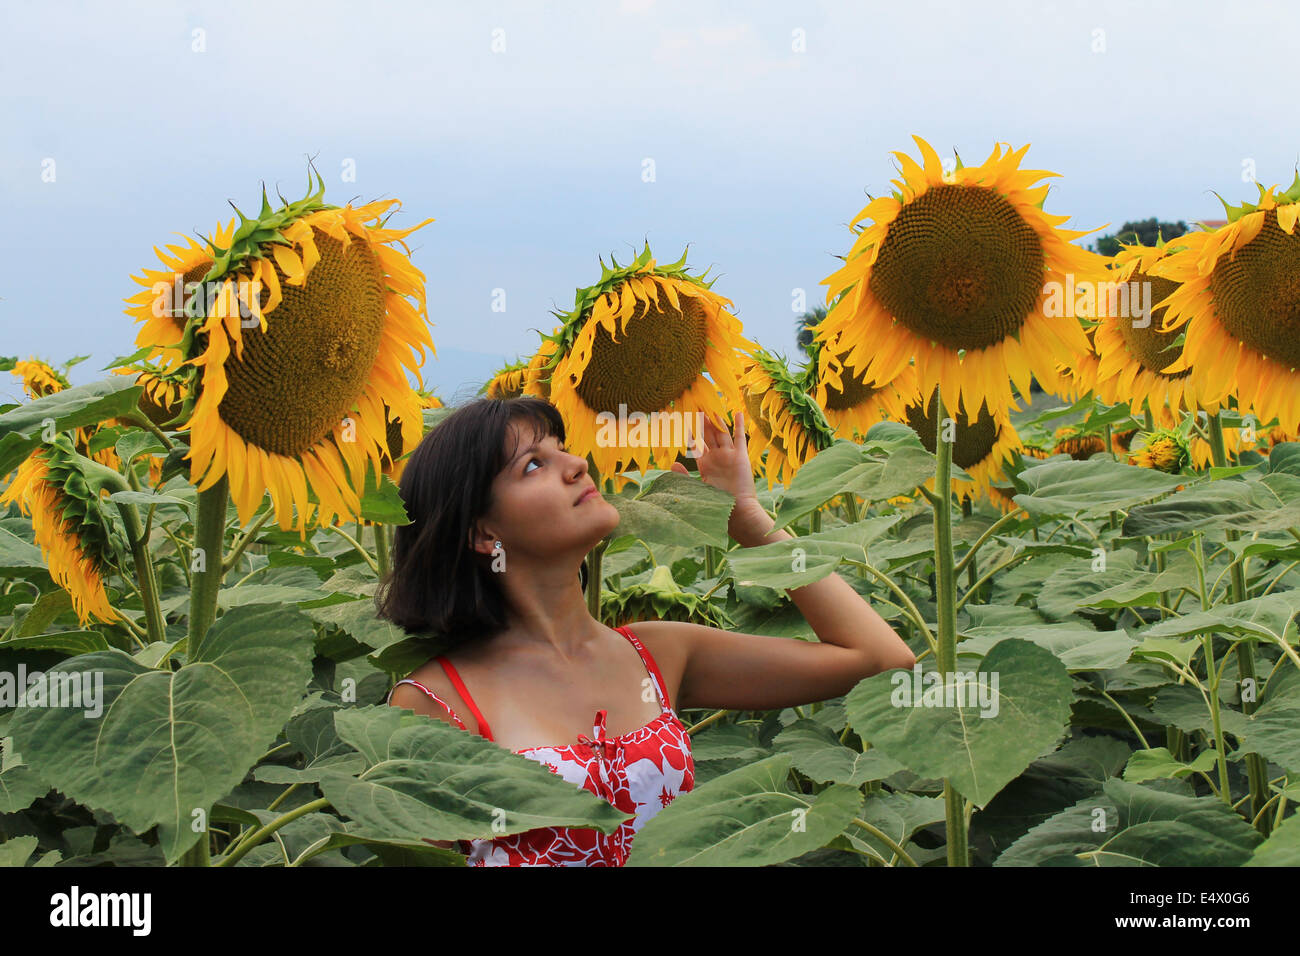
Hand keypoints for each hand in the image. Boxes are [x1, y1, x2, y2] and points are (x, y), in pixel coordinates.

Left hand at [670, 410, 772, 542]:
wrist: (737, 510)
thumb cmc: (716, 502)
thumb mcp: (697, 487)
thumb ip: (684, 475)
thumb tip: (672, 462)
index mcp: (705, 464)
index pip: (696, 444)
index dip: (691, 432)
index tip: (684, 419)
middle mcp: (717, 457)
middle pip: (709, 435)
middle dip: (702, 421)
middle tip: (697, 406)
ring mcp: (729, 456)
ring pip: (721, 434)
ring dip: (717, 420)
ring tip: (711, 407)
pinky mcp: (741, 457)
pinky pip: (740, 438)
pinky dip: (739, 425)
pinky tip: (738, 413)